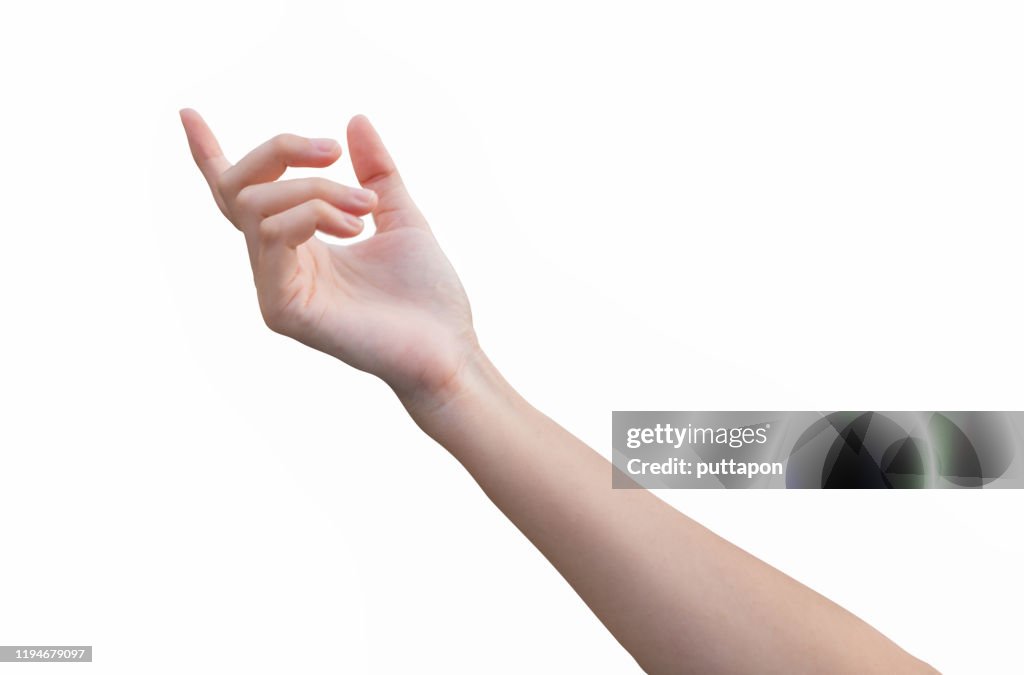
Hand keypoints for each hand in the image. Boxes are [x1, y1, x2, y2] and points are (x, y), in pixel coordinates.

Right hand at [180, 109, 478, 405]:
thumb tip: (354, 120)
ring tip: (366, 210)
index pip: (241, 196)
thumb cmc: (427, 293)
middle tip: (333, 151)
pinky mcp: (282, 310)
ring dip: (316, 189)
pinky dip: (312, 215)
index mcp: (299, 244)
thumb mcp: (400, 215)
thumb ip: (377, 172)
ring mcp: (275, 289)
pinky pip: (273, 236)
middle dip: (282, 150)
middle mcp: (277, 265)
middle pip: (238, 188)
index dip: (209, 155)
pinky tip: (357, 230)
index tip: (187, 113)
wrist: (449, 348)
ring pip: (258, 205)